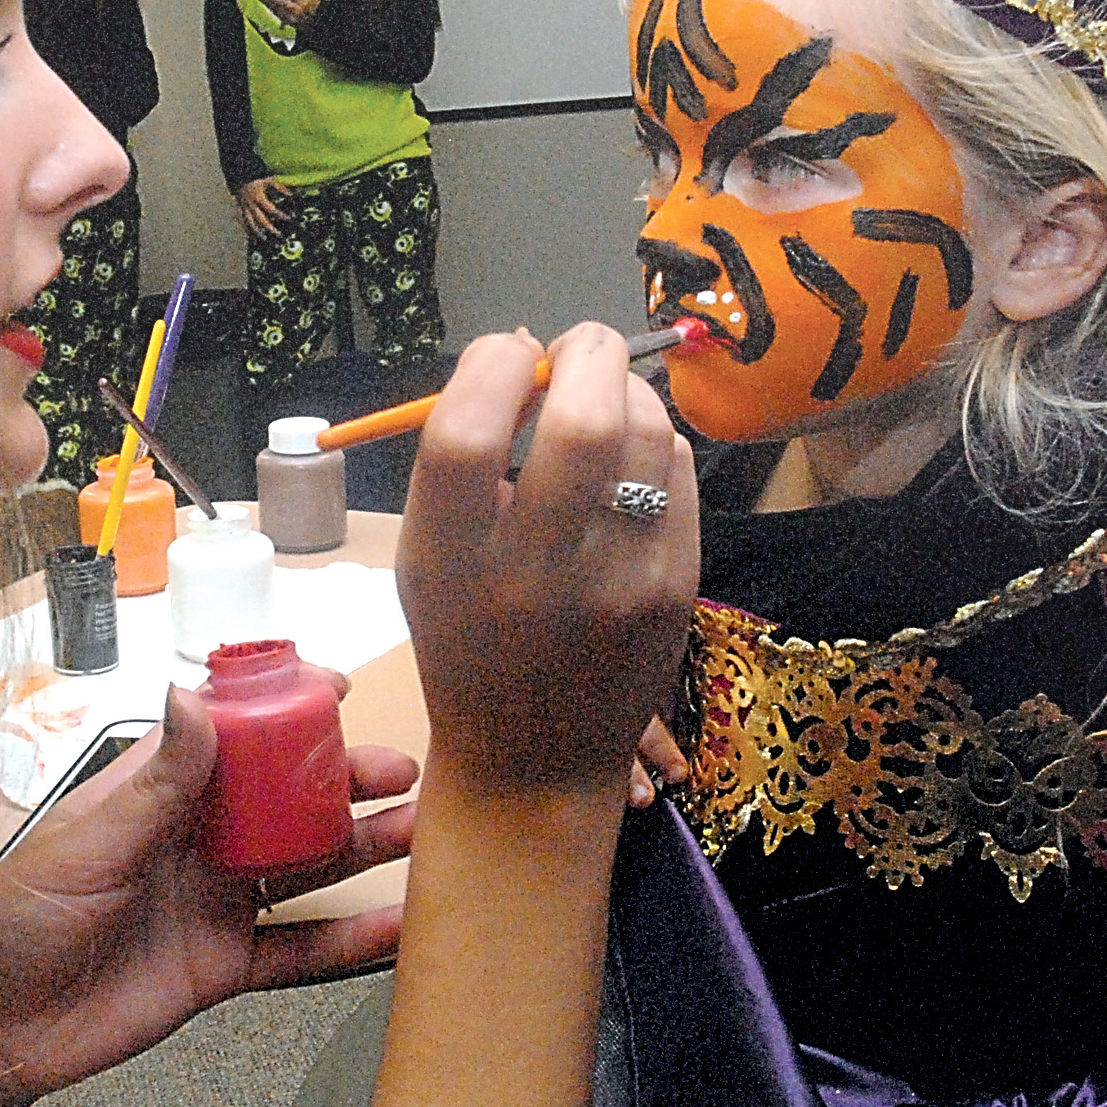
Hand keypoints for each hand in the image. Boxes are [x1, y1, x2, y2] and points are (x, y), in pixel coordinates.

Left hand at [0, 681, 417, 1106]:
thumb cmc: (9, 924)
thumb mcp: (84, 842)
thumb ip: (155, 782)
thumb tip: (191, 701)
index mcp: (156, 794)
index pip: (230, 736)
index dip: (281, 711)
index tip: (332, 689)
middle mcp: (195, 840)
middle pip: (286, 800)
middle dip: (343, 780)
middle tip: (396, 772)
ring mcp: (214, 901)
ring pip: (305, 866)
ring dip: (362, 849)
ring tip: (417, 833)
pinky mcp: (223, 964)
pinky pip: (298, 950)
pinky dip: (348, 941)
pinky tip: (392, 926)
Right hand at [236, 176, 291, 237]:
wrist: (240, 178)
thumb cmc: (257, 180)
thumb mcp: (269, 180)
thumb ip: (279, 186)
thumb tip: (291, 194)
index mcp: (259, 198)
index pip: (271, 209)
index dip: (280, 214)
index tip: (289, 218)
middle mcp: (251, 205)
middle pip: (261, 219)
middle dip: (269, 227)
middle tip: (278, 234)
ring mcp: (244, 208)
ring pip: (250, 222)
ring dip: (257, 231)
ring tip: (264, 238)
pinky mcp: (239, 209)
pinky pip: (241, 221)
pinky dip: (246, 228)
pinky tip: (251, 235)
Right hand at [398, 326, 698, 795]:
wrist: (534, 759)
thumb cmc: (467, 639)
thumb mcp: (427, 556)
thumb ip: (460, 458)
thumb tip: (521, 347)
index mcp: (451, 559)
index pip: (465, 432)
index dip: (488, 366)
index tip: (503, 357)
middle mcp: (536, 573)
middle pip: (581, 419)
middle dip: (585, 354)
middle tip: (574, 351)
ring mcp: (621, 582)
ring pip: (648, 431)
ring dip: (626, 391)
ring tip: (602, 403)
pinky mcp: (678, 586)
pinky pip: (679, 470)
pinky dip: (654, 443)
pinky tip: (628, 465)